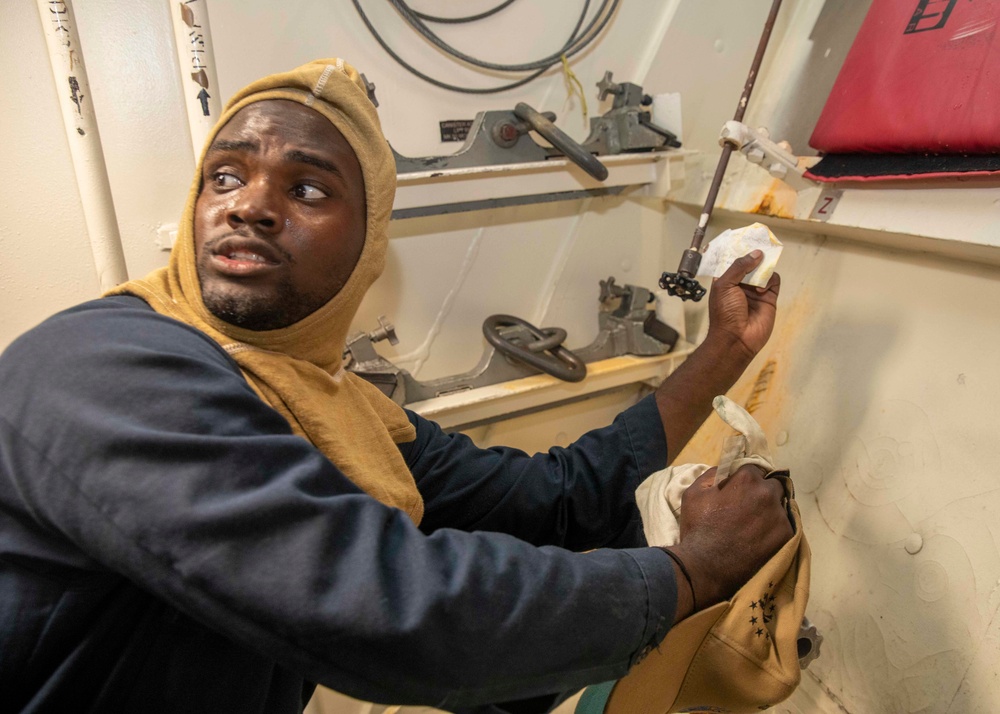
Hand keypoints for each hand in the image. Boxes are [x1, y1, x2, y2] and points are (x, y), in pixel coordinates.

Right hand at [667, 464, 792, 610]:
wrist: (706, 567)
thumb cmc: (697, 528)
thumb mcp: (693, 493)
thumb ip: (712, 475)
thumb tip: (727, 470)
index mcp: (746, 479)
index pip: (754, 469)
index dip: (745, 480)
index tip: (739, 490)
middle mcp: (767, 493)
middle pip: (771, 486)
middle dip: (761, 493)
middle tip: (748, 508)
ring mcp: (779, 515)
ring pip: (779, 506)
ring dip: (769, 512)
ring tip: (754, 527)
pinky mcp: (786, 536)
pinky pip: (784, 526)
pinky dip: (774, 529)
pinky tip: (760, 538)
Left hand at [707, 251, 779, 361]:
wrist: (736, 339)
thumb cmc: (725, 313)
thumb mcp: (725, 285)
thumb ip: (739, 267)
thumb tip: (756, 253)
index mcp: (726, 281)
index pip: (732, 261)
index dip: (738, 251)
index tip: (745, 237)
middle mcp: (741, 284)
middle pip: (750, 263)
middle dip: (754, 255)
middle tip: (761, 242)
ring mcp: (755, 291)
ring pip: (763, 271)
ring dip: (762, 269)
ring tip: (759, 272)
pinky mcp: (769, 298)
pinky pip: (774, 282)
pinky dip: (770, 280)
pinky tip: (762, 289)